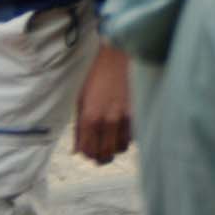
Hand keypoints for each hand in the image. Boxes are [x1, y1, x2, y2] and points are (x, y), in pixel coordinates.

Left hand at [71, 41, 138, 163]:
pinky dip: (127, 137)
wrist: (118, 57)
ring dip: (115, 147)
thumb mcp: (80, 101)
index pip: (87, 151)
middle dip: (101, 156)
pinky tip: (122, 128)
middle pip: (105, 155)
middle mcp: (107, 121)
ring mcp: (125, 118)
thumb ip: (78, 129)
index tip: (88, 150)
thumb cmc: (96, 78)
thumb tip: (77, 151)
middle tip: (100, 151)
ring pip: (121, 148)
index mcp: (89, 118)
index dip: (87, 154)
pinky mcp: (138, 113)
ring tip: (112, 139)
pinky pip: (133, 136)